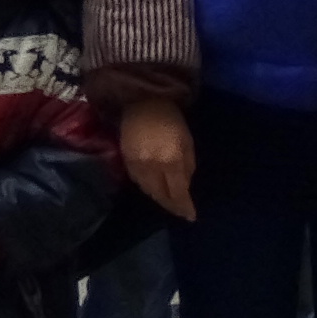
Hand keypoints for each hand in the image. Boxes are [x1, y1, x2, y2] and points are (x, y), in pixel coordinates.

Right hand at [121, 100, 196, 220]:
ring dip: (159, 197)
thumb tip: (184, 186)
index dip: (184, 207)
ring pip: (148, 190)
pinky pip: (137, 181)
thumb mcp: (187, 141)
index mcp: (171, 160)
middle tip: (180, 210)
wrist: (143, 101)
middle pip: (161, 195)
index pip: (178, 192)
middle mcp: (152, 166)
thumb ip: (187, 166)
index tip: (191, 216)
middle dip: (171, 205)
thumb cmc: (171, 119)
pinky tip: (153, 187)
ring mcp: (136, 164)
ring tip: (168, 200)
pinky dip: (146, 187)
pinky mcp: (126, 160)